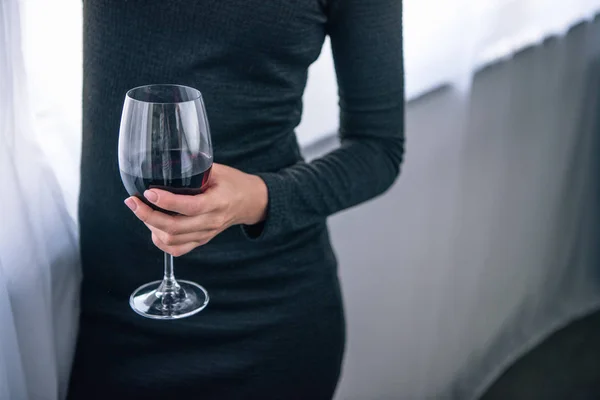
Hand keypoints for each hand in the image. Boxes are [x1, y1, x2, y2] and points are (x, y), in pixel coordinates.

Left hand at [124, 163, 267, 256]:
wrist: (250, 202)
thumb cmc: (233, 183)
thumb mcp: (217, 170)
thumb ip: (194, 168)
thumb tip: (166, 161)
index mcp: (218, 202)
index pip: (190, 206)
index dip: (167, 201)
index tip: (149, 192)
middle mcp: (212, 221)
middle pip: (175, 228)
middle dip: (148, 216)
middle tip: (133, 202)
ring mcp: (206, 233)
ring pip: (173, 240)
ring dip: (151, 227)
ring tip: (142, 211)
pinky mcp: (202, 240)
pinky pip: (177, 249)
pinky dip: (161, 241)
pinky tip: (154, 228)